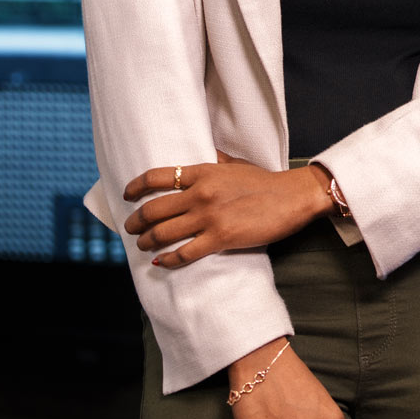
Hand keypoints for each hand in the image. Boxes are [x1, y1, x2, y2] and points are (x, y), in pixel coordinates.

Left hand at [122, 153, 331, 267]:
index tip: (126, 195)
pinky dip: (168, 260)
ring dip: (147, 242)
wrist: (293, 197)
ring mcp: (209, 217)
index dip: (135, 187)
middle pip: (153, 209)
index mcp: (203, 172)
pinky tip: (161, 262)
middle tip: (131, 228)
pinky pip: (184, 253)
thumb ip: (215, 162)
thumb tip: (203, 156)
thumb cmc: (266, 181)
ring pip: (163, 233)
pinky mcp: (220, 238)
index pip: (157, 177)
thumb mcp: (236, 164)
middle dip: (136, 221)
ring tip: (142, 246)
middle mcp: (200, 194)